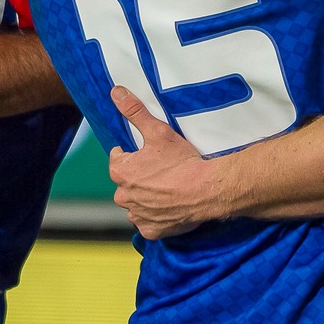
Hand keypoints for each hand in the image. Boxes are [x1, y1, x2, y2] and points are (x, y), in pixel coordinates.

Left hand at [107, 86, 219, 239]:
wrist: (207, 190)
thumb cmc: (182, 161)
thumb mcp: (157, 131)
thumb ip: (134, 111)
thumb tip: (116, 92)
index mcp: (120, 171)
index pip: (118, 158)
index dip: (134, 154)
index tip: (151, 154)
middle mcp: (122, 196)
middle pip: (126, 183)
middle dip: (139, 178)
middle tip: (162, 171)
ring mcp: (136, 215)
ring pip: (136, 204)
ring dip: (147, 198)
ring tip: (167, 189)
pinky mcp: (151, 230)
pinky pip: (148, 222)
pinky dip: (156, 216)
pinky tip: (170, 206)